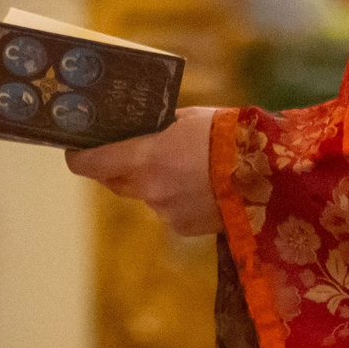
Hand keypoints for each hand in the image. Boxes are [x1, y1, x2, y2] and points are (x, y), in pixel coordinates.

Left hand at [66, 107, 222, 235]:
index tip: (76, 149)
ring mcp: (166, 213)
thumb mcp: (186, 118)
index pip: (90, 164)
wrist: (271, 173)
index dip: (79, 156)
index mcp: (145, 158)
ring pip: (145, 197)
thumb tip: (138, 129)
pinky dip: (178, 199)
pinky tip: (204, 186)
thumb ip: (156, 129)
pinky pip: (169, 211)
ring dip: (155, 183)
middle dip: (117, 168)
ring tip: (187, 166)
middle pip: (113, 182)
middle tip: (130, 151)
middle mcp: (149, 190)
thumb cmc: (228, 134)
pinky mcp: (185, 229)